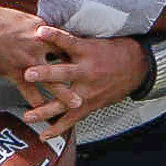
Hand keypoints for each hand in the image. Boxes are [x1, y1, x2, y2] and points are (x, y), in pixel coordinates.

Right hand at [0, 5, 78, 111]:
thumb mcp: (20, 18)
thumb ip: (35, 27)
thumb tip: (44, 29)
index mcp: (41, 30)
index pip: (64, 39)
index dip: (76, 48)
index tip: (87, 53)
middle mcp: (38, 46)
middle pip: (64, 61)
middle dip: (79, 71)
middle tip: (96, 79)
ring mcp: (28, 62)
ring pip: (51, 80)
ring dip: (65, 93)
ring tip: (78, 103)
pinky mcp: (15, 73)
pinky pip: (28, 92)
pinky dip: (36, 103)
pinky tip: (42, 113)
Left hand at [19, 25, 154, 137]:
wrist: (138, 67)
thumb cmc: (113, 51)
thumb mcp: (94, 40)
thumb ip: (71, 41)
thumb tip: (46, 30)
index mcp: (87, 51)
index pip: (69, 41)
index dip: (55, 35)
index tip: (40, 31)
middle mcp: (87, 71)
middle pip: (64, 73)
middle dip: (46, 74)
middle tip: (28, 74)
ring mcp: (89, 91)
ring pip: (65, 102)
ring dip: (45, 110)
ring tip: (28, 116)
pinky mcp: (90, 105)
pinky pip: (72, 119)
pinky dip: (58, 128)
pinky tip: (44, 135)